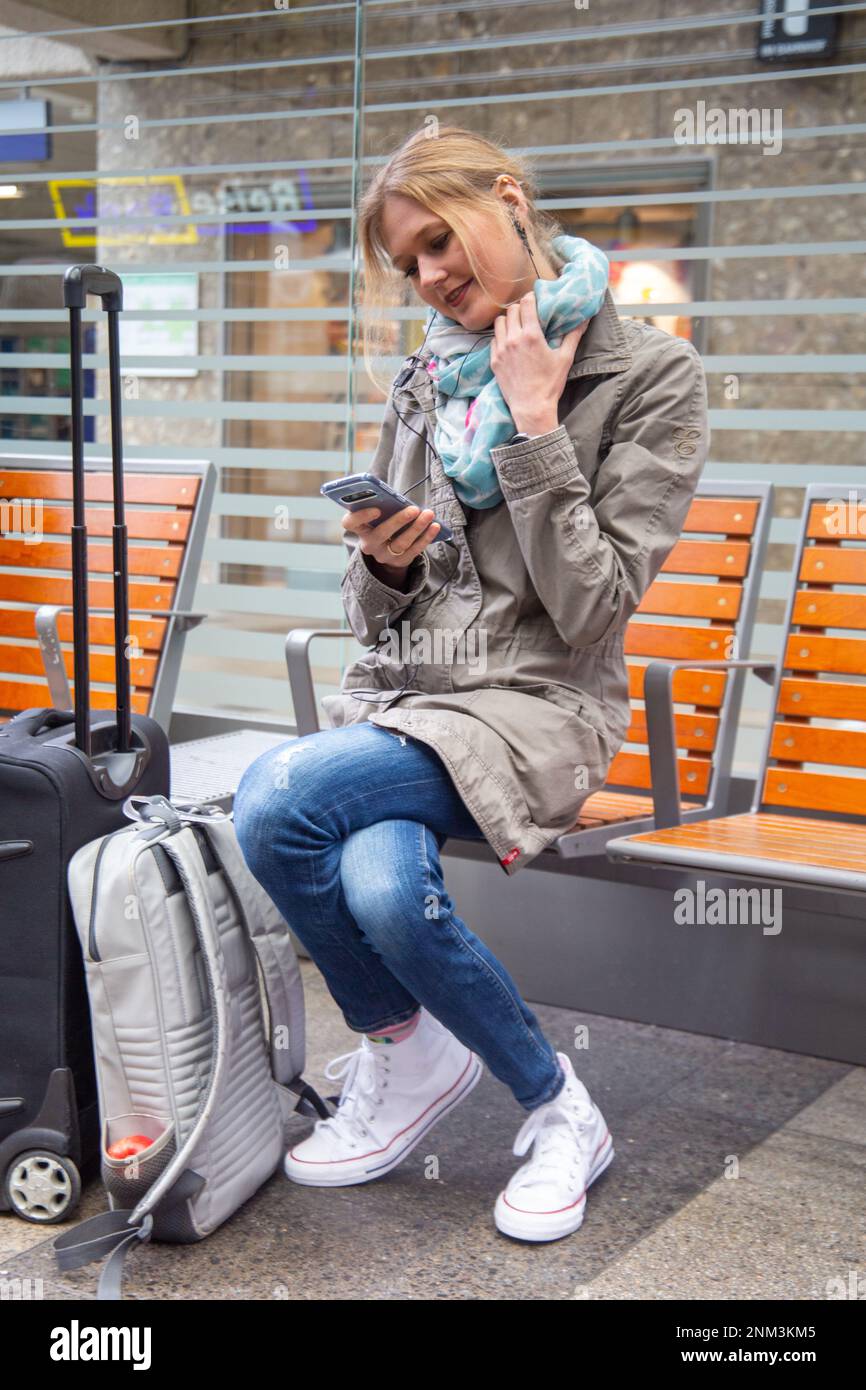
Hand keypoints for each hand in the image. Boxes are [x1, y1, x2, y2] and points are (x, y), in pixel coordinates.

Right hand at [341, 503, 439, 572]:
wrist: (388, 549)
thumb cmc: (383, 523)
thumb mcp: (379, 517)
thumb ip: (383, 506)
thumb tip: (398, 498)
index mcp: (360, 529)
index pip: (350, 523)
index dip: (361, 516)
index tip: (376, 509)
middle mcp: (369, 544)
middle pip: (381, 533)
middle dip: (399, 520)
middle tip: (414, 509)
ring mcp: (384, 555)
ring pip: (401, 543)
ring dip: (417, 528)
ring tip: (428, 514)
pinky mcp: (399, 562)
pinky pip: (414, 550)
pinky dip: (426, 537)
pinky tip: (435, 527)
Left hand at [490, 292, 590, 435]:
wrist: (532, 408)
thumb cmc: (550, 384)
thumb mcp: (565, 359)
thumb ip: (573, 335)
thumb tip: (585, 319)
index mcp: (532, 335)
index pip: (526, 303)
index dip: (531, 298)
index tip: (535, 300)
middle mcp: (513, 339)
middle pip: (511, 310)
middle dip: (520, 308)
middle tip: (527, 314)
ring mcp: (501, 350)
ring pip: (499, 322)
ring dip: (508, 320)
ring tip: (516, 327)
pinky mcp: (494, 361)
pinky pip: (493, 340)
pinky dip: (500, 337)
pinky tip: (509, 343)